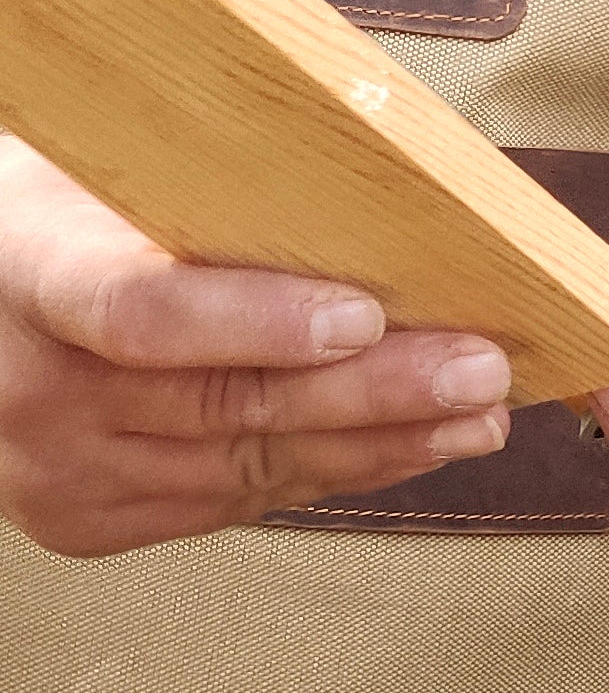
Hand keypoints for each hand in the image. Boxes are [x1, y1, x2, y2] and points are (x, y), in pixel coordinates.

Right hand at [0, 137, 513, 556]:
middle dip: (374, 389)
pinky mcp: (88, 521)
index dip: (257, 320)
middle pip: (223, 401)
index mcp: (28, 273)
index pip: (140, 310)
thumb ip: (219, 187)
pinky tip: (410, 447)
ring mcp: (52, 469)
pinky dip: (332, 473)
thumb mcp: (116, 172)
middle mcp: (28, 387)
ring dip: (379, 442)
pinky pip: (233, 501)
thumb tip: (395, 175)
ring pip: (246, 464)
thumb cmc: (71, 214)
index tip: (365, 314)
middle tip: (479, 368)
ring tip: (476, 413)